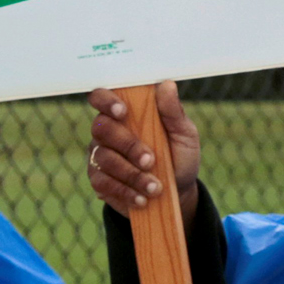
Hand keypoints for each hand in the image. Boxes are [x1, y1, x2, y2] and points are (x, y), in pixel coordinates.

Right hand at [86, 81, 200, 222]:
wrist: (178, 192)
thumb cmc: (179, 156)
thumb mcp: (184, 134)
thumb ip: (173, 112)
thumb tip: (167, 84)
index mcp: (125, 113)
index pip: (101, 96)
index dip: (105, 101)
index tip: (122, 112)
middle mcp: (107, 132)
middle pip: (101, 128)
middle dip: (127, 145)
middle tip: (151, 161)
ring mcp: (100, 156)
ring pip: (103, 158)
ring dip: (131, 174)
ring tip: (155, 188)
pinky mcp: (99, 181)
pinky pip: (103, 183)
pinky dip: (125, 192)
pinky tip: (142, 199)